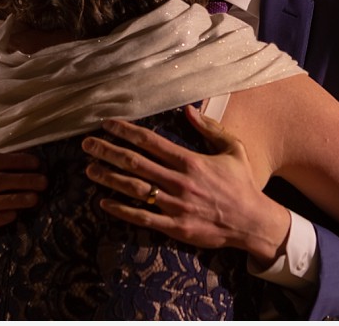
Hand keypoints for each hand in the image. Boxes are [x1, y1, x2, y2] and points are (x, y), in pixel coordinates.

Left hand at [81, 106, 289, 265]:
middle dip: (107, 151)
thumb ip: (210, 128)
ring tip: (89, 169)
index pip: (150, 141)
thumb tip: (188, 110)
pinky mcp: (174, 227)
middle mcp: (178, 182)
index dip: (125, 131)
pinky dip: (121, 210)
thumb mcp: (233, 149)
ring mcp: (174, 206)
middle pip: (134, 163)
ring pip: (133, 189)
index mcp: (190, 161)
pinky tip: (104, 202)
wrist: (252, 222)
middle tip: (86, 145)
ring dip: (108, 178)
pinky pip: (142, 218)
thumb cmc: (241, 183)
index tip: (107, 124)